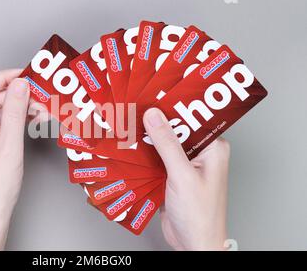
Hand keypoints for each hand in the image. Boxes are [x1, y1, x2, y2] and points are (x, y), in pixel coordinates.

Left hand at [0, 69, 29, 249]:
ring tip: (40, 112)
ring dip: (17, 110)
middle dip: (15, 97)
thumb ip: (15, 112)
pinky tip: (30, 121)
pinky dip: (13, 122)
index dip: (4, 78)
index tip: (25, 75)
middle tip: (40, 96)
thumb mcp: (8, 147)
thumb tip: (21, 85)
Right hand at [143, 108, 229, 250]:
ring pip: (163, 144)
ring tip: (128, 123)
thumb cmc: (199, 215)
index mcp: (212, 148)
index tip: (152, 95)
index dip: (172, 106)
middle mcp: (200, 154)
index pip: (192, 118)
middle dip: (156, 121)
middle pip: (176, 130)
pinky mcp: (171, 176)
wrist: (193, 244)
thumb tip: (154, 116)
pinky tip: (129, 146)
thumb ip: (168, 144)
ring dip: (147, 138)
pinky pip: (156, 159)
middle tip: (134, 107)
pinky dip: (144, 154)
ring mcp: (184, 165)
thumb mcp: (182, 175)